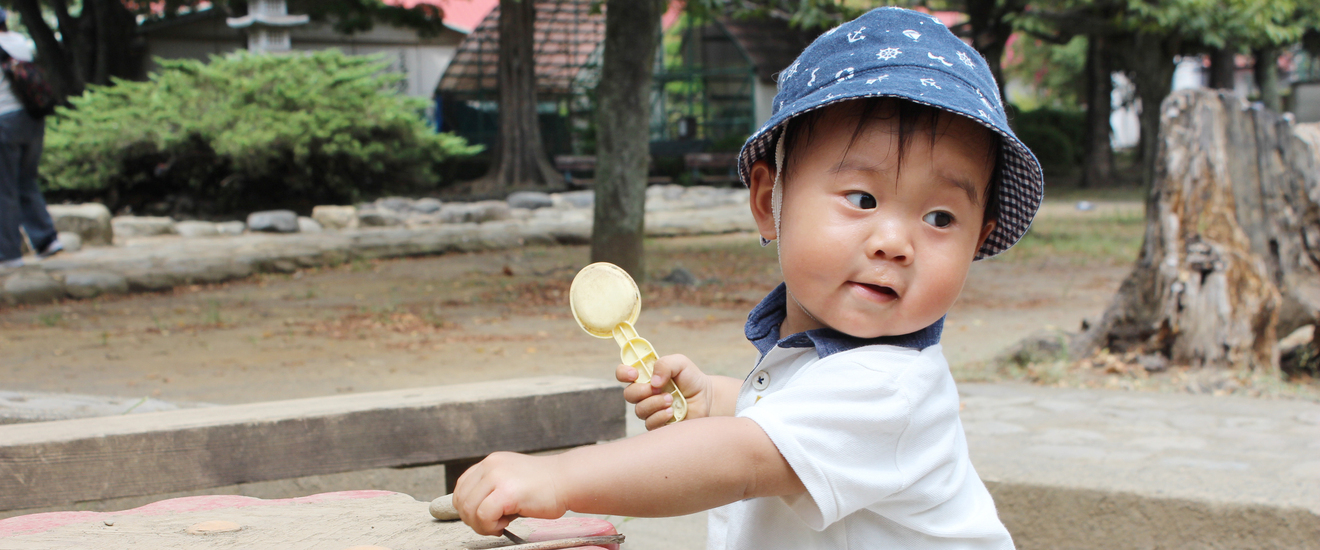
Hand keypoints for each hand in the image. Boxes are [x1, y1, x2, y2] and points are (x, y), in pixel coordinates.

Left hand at [452, 452, 566, 535]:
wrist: (568, 481)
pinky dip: (490, 526)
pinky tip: (505, 524)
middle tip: (491, 525)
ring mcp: (498, 477)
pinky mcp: (507, 492)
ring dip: (481, 525)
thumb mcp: (512, 479)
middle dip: (472, 520)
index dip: (467, 507)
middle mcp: (491, 466)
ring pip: (469, 509)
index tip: (481, 517)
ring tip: (500, 524)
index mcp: (491, 462)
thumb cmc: (545, 486)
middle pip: (461, 500)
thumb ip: (493, 488)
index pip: (462, 487)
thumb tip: (473, 511)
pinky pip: (484, 515)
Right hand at [616, 354, 713, 429]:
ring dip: (655, 403)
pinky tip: (672, 412)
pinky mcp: (658, 424)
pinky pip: (650, 424)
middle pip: (628, 394)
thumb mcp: (681, 363)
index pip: (623, 374)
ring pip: (639, 410)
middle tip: (658, 389)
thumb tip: (653, 381)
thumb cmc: (691, 379)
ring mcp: (650, 410)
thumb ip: (665, 364)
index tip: (634, 374)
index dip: (623, 373)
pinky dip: (660, 416)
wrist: (706, 398)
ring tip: (671, 400)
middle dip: (642, 391)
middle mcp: (644, 393)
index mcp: (645, 376)